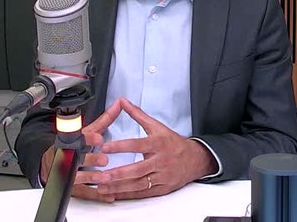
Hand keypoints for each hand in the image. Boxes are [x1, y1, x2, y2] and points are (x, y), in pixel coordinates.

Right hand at [39, 100, 123, 201]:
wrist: (52, 164)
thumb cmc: (75, 146)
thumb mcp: (88, 131)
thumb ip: (105, 120)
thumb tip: (120, 104)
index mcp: (72, 141)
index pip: (79, 138)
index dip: (88, 138)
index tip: (99, 138)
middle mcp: (68, 157)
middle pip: (77, 158)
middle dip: (90, 159)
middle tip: (103, 160)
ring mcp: (68, 173)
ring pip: (78, 177)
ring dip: (91, 177)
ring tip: (104, 178)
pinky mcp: (71, 187)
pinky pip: (83, 192)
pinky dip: (96, 194)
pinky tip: (108, 195)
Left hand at [94, 97, 216, 200]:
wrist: (195, 159)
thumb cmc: (173, 143)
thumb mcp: (157, 126)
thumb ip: (138, 115)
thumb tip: (123, 102)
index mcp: (158, 144)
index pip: (137, 145)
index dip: (120, 147)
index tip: (104, 148)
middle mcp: (160, 161)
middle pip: (138, 169)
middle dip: (118, 174)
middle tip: (101, 176)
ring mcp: (162, 177)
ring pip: (139, 184)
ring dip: (119, 187)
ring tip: (102, 187)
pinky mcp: (162, 189)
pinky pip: (143, 194)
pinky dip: (128, 195)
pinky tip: (115, 195)